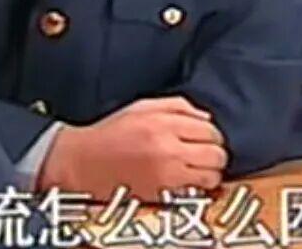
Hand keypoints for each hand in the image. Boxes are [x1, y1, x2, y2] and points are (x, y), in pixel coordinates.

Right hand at [37, 96, 227, 199]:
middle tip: (204, 153)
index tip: (205, 137)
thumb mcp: (142, 106)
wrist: (84, 162)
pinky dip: (197, 187)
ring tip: (197, 168)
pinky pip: (196, 192)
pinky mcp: (162, 195)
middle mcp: (168, 149)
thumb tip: (206, 119)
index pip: (210, 130)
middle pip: (217, 154)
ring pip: (212, 176)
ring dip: (210, 172)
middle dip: (215, 153)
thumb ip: (178, 106)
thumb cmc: (111, 133)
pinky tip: (186, 180)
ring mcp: (167, 175)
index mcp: (163, 123)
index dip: (212, 134)